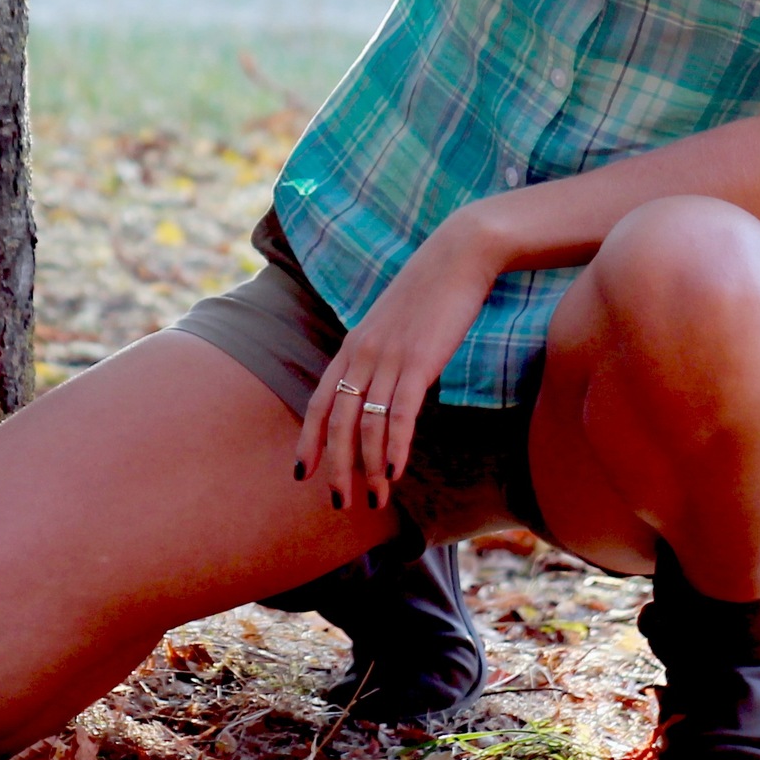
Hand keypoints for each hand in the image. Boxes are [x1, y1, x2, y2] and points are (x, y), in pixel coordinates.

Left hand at [294, 211, 500, 510]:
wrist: (457, 256)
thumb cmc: (429, 292)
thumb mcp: (392, 324)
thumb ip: (379, 355)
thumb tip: (378, 388)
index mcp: (352, 347)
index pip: (320, 402)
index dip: (310, 440)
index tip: (302, 474)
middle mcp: (362, 354)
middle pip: (339, 423)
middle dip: (338, 468)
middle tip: (341, 503)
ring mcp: (388, 357)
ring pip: (368, 424)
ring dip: (370, 467)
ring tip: (376, 498)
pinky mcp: (419, 360)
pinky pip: (400, 412)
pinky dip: (394, 445)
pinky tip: (395, 471)